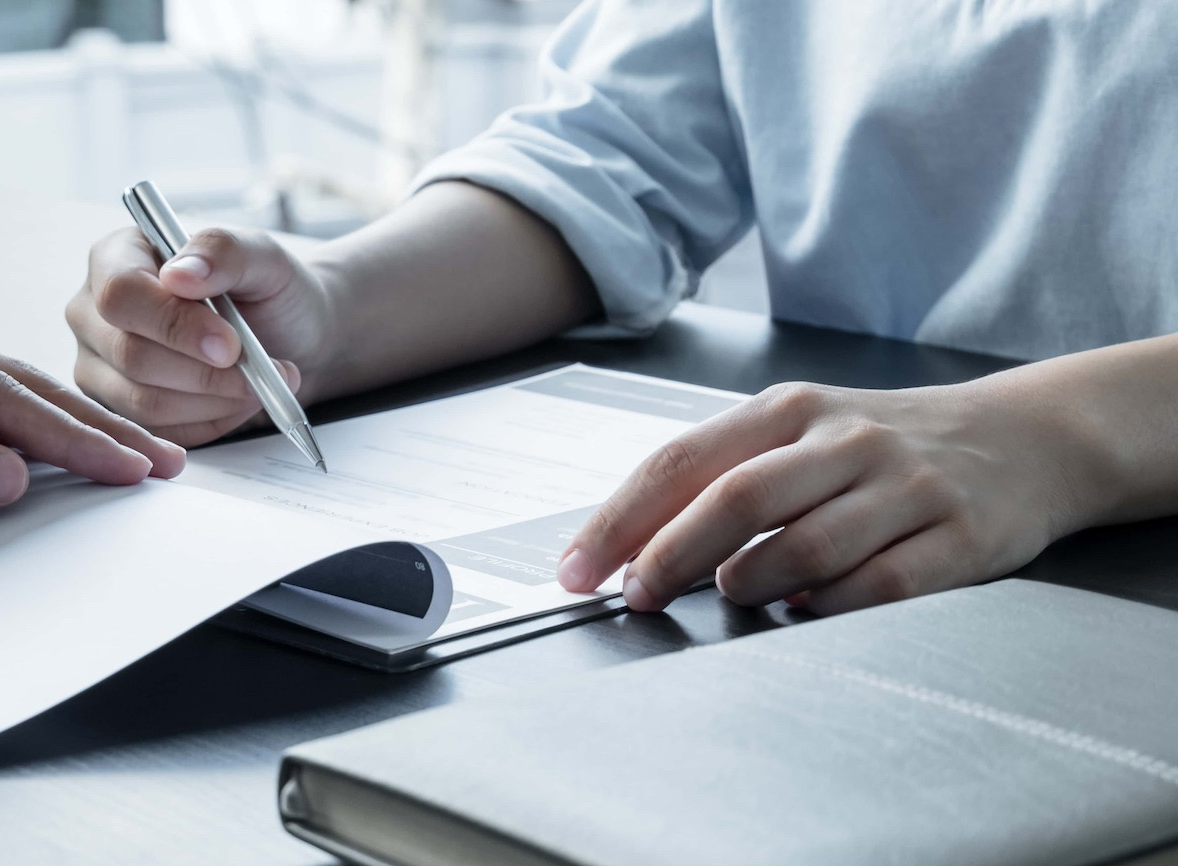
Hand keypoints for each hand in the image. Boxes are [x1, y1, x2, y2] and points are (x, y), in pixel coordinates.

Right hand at [65, 225, 337, 444]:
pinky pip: (158, 433)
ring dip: (213, 399)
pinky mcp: (117, 410)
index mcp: (116, 257)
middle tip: (262, 370)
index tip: (230, 345)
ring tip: (258, 383)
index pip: (120, 294)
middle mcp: (93, 312)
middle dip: (205, 372)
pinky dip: (210, 422)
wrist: (285, 334)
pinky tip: (237, 400)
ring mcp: (98, 366)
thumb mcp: (260, 255)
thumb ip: (221, 251)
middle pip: (130, 355)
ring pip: (143, 402)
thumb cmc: (266, 287)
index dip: (174, 325)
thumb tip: (179, 276)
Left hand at [554, 380, 1106, 614]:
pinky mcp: (958, 535)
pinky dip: (831, 604)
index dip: (621, 520)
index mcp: (789, 409)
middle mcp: (844, 440)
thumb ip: (724, 477)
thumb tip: (631, 545)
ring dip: (750, 582)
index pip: (682, 461)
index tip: (578, 568)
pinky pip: (879, 584)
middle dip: (669, 556)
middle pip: (735, 500)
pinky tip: (808, 609)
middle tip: (636, 596)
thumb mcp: (802, 434)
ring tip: (732, 594)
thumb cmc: (887, 445)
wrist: (1026, 437)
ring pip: (804, 545)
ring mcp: (904, 486)